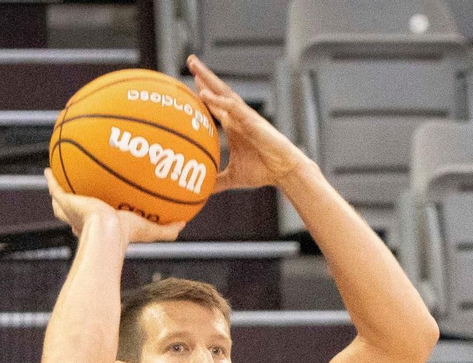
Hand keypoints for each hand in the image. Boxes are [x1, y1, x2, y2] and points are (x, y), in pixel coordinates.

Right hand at [44, 169, 184, 243]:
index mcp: (97, 225)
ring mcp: (72, 209)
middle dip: (74, 199)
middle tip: (77, 187)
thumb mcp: (149, 231)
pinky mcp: (65, 201)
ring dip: (60, 189)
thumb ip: (166, 229)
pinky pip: (55, 187)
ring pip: (61, 199)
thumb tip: (184, 223)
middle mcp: (82, 218)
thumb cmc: (125, 236)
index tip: (100, 205)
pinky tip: (48, 168)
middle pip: (74, 209)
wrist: (106, 234)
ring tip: (58, 175)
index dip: (95, 212)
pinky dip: (51, 179)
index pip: (94, 218)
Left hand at [189, 54, 311, 191]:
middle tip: (190, 60)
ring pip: (223, 92)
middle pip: (217, 91)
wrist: (283, 171)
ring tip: (194, 66)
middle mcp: (237, 116)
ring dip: (208, 78)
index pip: (214, 105)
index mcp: (233, 126)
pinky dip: (216, 100)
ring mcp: (243, 116)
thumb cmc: (262, 171)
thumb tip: (199, 192)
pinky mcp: (251, 120)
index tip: (189, 82)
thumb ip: (215, 182)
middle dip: (204, 75)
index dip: (203, 93)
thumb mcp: (232, 177)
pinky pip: (231, 107)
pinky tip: (203, 93)